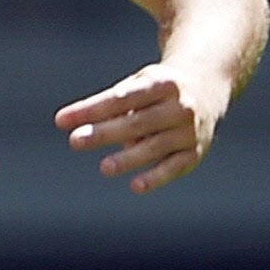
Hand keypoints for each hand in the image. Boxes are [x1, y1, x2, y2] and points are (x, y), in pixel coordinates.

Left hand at [54, 62, 228, 193]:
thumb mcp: (137, 85)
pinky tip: (135, 186)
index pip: (120, 98)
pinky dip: (157, 177)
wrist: (207, 86)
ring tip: (104, 167)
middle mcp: (179, 106)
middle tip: (75, 141)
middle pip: (137, 122)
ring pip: (156, 146)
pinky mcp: (195, 152)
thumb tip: (87, 128)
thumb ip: (112, 105)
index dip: (90, 110)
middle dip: (105, 132)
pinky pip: (174, 166)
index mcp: (162, 83)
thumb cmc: (157, 88)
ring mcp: (189, 130)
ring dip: (129, 158)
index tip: (61, 120)